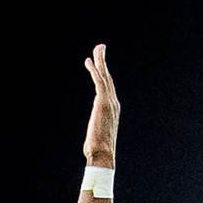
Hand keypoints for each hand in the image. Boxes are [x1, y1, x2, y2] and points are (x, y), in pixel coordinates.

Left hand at [83, 43, 119, 166]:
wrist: (102, 155)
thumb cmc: (98, 151)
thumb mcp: (96, 138)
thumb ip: (94, 134)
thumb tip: (91, 145)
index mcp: (113, 109)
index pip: (108, 87)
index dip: (103, 73)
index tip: (97, 63)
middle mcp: (113, 102)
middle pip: (108, 77)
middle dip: (103, 62)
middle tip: (100, 47)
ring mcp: (109, 102)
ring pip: (105, 76)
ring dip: (101, 61)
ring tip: (98, 48)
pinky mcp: (102, 102)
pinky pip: (99, 82)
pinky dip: (94, 70)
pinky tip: (89, 61)